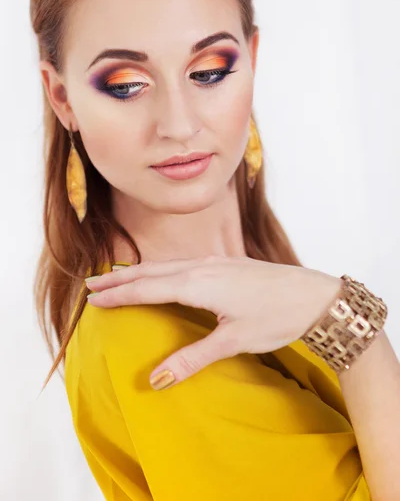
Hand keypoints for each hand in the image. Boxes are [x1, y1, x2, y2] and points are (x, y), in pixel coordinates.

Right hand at [86, 255, 341, 387]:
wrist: (314, 297)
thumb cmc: (276, 317)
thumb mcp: (233, 341)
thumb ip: (193, 357)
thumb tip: (156, 379)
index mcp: (200, 283)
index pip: (148, 288)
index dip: (120, 295)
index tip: (93, 300)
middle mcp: (203, 267)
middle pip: (151, 272)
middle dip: (120, 279)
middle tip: (91, 285)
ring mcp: (215, 262)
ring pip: (166, 265)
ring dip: (138, 271)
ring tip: (115, 276)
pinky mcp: (225, 264)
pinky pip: (181, 263)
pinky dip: (159, 269)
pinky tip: (158, 273)